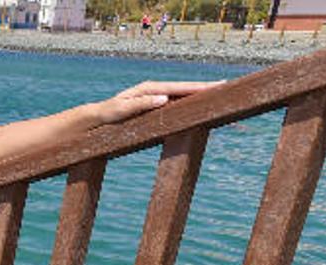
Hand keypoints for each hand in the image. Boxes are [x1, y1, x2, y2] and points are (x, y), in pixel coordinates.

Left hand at [94, 80, 224, 124]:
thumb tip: (164, 98)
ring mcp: (157, 96)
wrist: (97, 116)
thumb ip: (141, 104)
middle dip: (207, 89)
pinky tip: (202, 106)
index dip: (198, 87)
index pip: (179, 88)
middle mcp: (156, 90)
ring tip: (221, 96)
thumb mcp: (121, 110)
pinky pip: (177, 103)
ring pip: (183, 96)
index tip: (217, 87)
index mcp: (150, 89)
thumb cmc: (107, 114)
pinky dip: (191, 103)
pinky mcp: (156, 104)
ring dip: (202, 96)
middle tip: (228, 89)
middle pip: (186, 89)